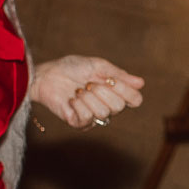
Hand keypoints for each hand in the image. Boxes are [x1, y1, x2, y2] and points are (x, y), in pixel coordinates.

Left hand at [29, 55, 144, 128]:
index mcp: (115, 92)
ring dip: (88, 97)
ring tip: (78, 90)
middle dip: (102, 90)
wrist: (48, 75)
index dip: (127, 91)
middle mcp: (107, 106)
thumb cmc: (72, 68)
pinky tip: (71, 99)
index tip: (112, 80)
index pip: (135, 100)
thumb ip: (119, 75)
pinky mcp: (79, 123)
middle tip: (89, 83)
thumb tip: (141, 83)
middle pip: (119, 106)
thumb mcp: (98, 66)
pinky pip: (87, 117)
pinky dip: (77, 104)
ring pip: (103, 112)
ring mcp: (93, 116)